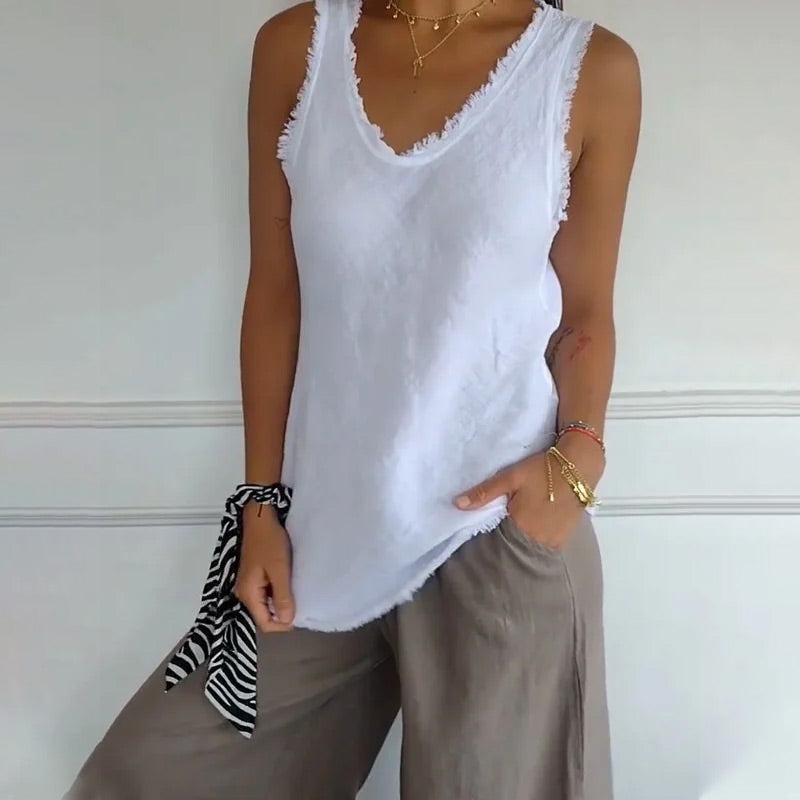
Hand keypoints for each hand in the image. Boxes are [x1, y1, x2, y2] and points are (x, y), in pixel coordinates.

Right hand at [234, 502, 294, 632]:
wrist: (261, 517)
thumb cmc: (269, 540)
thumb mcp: (279, 569)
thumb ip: (282, 596)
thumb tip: (287, 620)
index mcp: (248, 593)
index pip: (265, 624)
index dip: (283, 624)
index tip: (300, 613)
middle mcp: (245, 592)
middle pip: (265, 615)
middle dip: (283, 613)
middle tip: (301, 601)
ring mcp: (249, 584)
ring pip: (267, 604)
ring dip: (282, 601)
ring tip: (296, 590)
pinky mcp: (255, 576)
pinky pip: (267, 592)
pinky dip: (279, 590)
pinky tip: (289, 581)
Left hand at [454, 447, 592, 550]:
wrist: (580, 466)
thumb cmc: (543, 470)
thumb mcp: (510, 477)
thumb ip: (485, 493)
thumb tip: (457, 504)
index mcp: (521, 526)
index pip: (498, 543)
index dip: (490, 539)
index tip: (481, 537)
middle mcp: (538, 539)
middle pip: (515, 547)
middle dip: (506, 541)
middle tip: (500, 530)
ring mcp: (554, 540)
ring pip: (531, 547)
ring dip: (523, 541)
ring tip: (517, 528)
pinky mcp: (566, 536)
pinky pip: (546, 544)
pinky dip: (537, 539)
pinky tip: (533, 527)